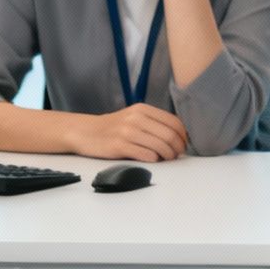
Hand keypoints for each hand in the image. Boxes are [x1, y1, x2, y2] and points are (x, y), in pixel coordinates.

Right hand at [68, 104, 188, 161]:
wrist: (85, 132)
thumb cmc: (113, 127)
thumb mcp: (133, 117)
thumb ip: (152, 122)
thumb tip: (177, 136)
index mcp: (143, 109)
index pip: (173, 121)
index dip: (183, 135)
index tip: (184, 144)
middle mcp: (136, 118)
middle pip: (169, 134)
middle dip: (178, 147)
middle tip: (178, 154)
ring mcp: (127, 131)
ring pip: (159, 146)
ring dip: (168, 155)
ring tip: (167, 159)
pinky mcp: (119, 146)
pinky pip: (145, 155)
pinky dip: (154, 159)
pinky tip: (154, 160)